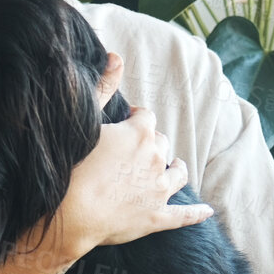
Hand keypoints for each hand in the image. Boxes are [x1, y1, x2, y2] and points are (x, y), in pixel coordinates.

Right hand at [46, 52, 213, 258]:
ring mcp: (159, 190)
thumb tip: (117, 56)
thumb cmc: (70, 166)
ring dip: (177, 168)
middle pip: (162, 144)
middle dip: (152, 143)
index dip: (135, 118)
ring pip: (178, 174)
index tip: (125, 121)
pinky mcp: (156, 217)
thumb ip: (103, 87)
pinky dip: (196, 213)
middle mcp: (156, 159)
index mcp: (140, 133)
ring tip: (174, 167)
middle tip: (135, 150)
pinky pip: (184, 216)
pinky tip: (206, 211)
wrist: (67, 213)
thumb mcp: (85, 120)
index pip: (146, 117)